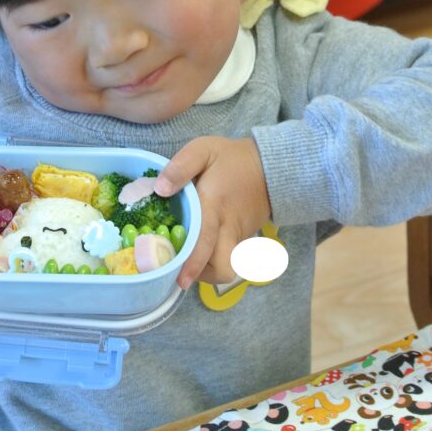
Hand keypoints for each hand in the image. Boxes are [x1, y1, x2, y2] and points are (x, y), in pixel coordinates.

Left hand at [154, 137, 271, 288]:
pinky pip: (230, 258)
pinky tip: (200, 249)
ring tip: (187, 259)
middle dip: (201, 275)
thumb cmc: (232, 158)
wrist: (272, 166)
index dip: (193, 264)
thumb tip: (159, 189)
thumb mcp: (204, 150)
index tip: (180, 280)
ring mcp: (239, 237)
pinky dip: (215, 259)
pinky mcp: (244, 239)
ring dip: (208, 270)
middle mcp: (228, 227)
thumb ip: (180, 166)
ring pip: (227, 267)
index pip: (205, 242)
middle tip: (178, 268)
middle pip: (222, 268)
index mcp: (214, 206)